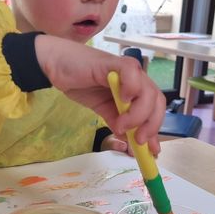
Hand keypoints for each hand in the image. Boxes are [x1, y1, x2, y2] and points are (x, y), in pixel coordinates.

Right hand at [35, 35, 164, 153]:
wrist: (57, 66)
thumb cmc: (79, 83)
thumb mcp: (102, 109)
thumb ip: (117, 121)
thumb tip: (130, 140)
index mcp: (135, 90)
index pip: (154, 109)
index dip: (155, 129)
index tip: (151, 151)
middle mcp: (135, 79)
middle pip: (157, 101)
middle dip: (151, 124)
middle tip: (138, 140)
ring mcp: (126, 70)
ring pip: (148, 90)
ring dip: (139, 113)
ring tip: (122, 124)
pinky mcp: (114, 62)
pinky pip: (131, 72)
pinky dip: (131, 88)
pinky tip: (121, 100)